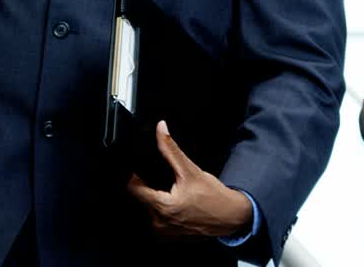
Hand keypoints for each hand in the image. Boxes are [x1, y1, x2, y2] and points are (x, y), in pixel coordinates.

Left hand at [126, 121, 253, 238]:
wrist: (230, 216)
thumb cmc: (213, 196)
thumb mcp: (190, 170)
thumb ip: (171, 149)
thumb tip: (160, 129)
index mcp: (162, 207)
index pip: (132, 189)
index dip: (134, 176)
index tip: (140, 170)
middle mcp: (159, 222)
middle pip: (140, 198)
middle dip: (148, 186)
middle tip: (163, 180)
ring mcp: (164, 230)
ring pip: (148, 207)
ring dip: (154, 197)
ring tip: (171, 191)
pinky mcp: (169, 233)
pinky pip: (157, 217)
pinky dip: (162, 208)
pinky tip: (176, 202)